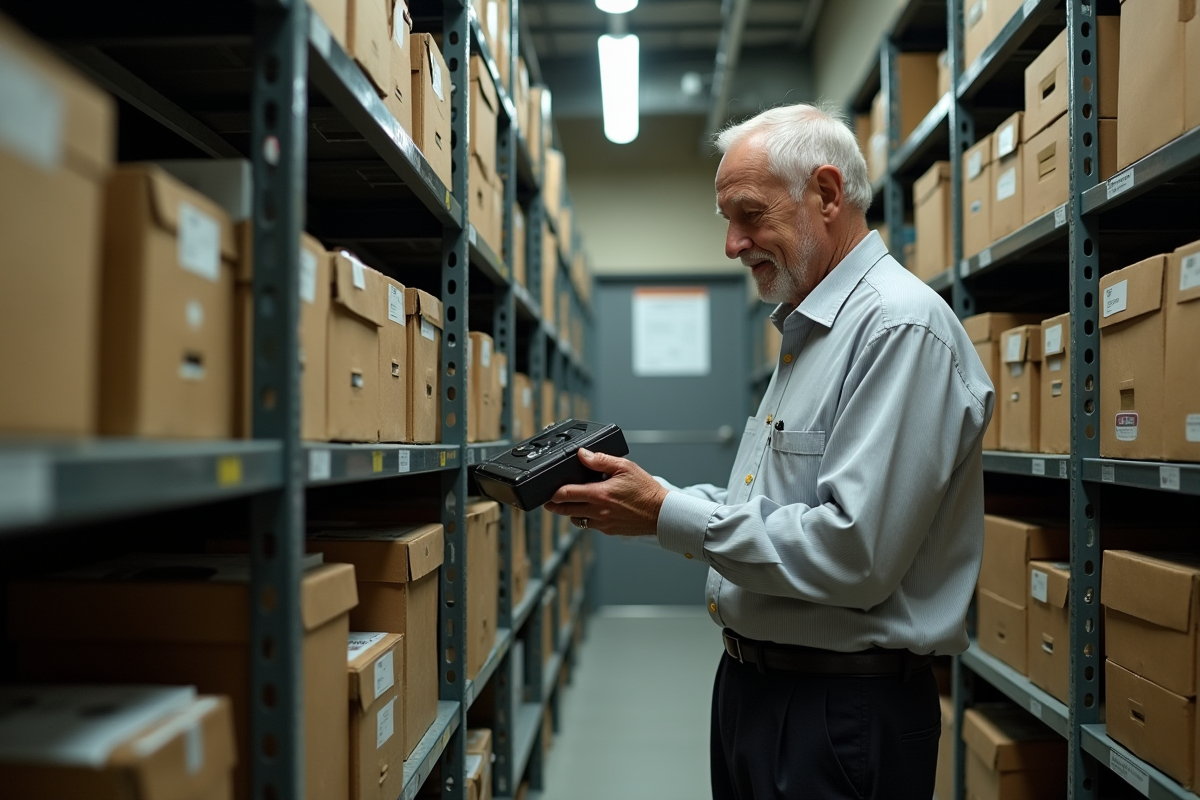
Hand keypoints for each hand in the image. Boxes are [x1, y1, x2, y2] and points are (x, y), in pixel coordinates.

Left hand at [544, 449, 668, 536]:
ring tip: (569, 504)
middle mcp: (598, 510)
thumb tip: (582, 454)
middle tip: (549, 501)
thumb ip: (600, 460)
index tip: (548, 491)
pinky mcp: (608, 530)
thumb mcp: (624, 467)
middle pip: (566, 510)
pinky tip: (590, 510)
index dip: (554, 493)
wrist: (661, 513)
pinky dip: (585, 518)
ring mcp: (602, 522)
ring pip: (576, 520)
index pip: (567, 494)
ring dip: (570, 512)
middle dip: (554, 505)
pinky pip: (590, 525)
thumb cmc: (645, 490)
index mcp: (600, 493)